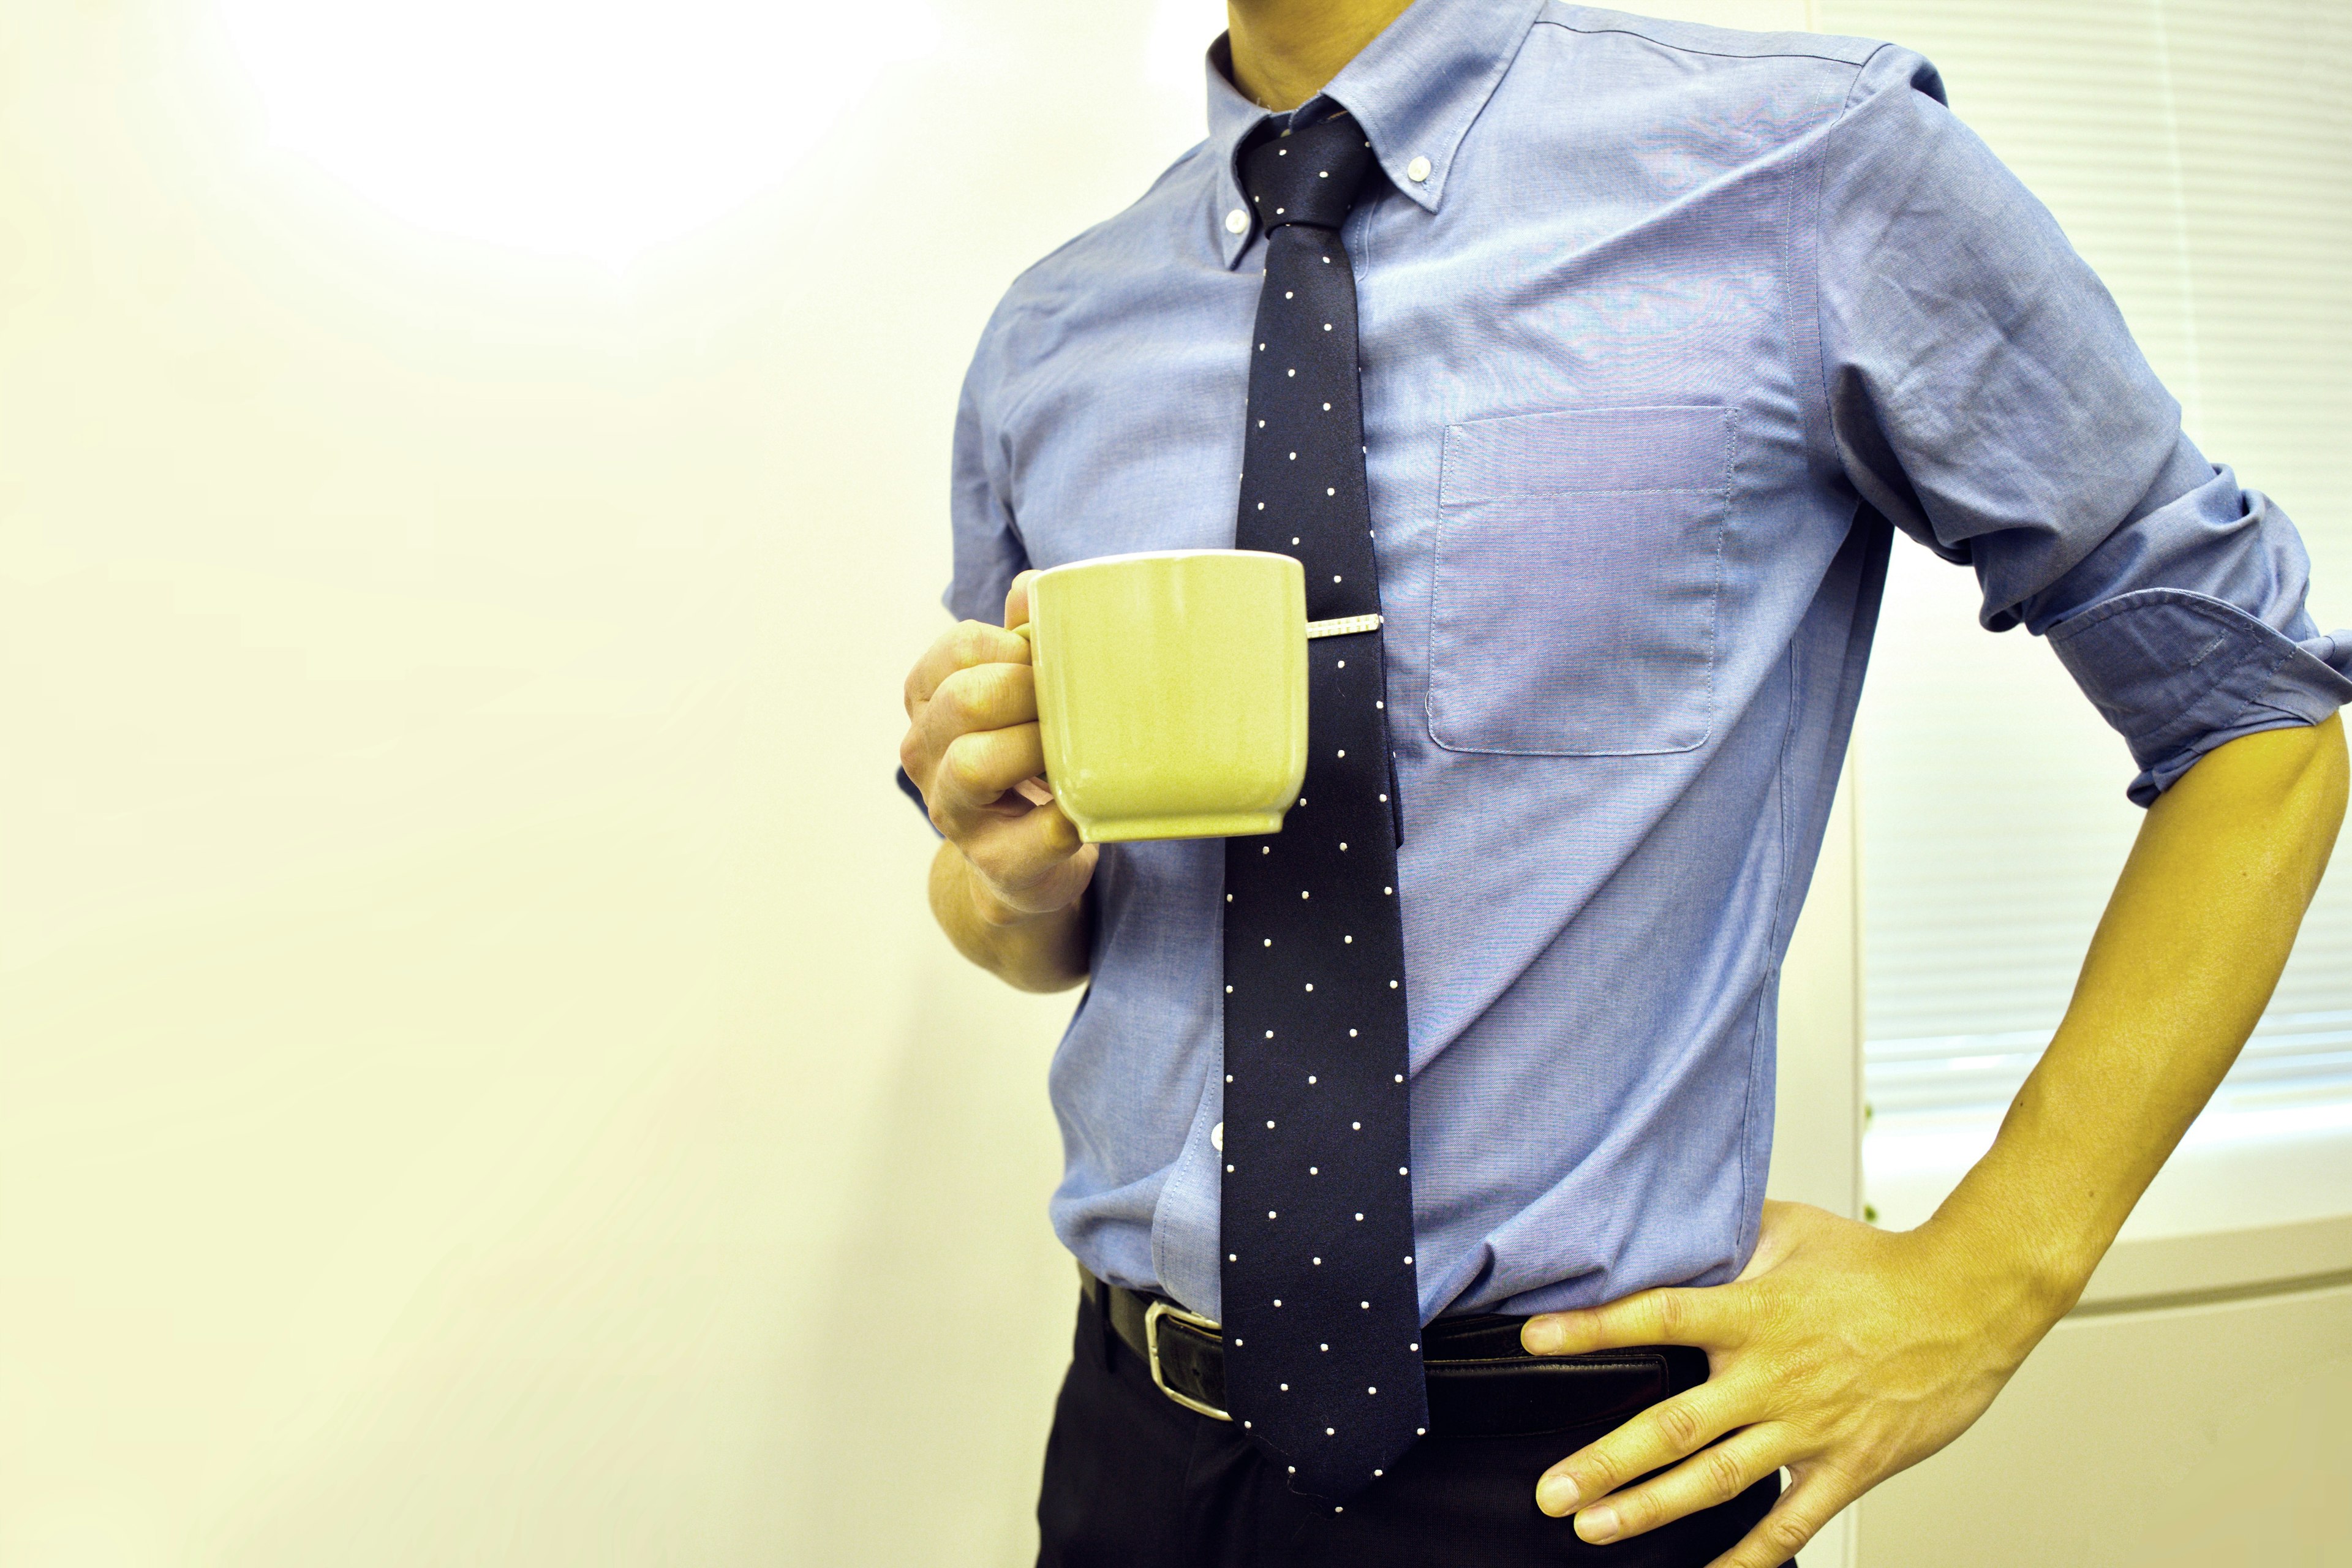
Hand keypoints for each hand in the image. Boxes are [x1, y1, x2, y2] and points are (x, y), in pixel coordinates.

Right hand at [899, 571, 1096, 922]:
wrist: (1022, 863)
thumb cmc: (1024, 759)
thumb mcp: (1018, 693)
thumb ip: (1024, 637)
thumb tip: (1035, 588)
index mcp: (929, 702)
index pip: (958, 650)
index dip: (1013, 647)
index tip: (1049, 662)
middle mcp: (926, 755)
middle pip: (964, 700)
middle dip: (1028, 691)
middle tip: (1072, 702)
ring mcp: (954, 813)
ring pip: (975, 764)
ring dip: (1036, 748)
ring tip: (1072, 751)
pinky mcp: (997, 864)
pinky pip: (1032, 837)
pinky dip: (1066, 818)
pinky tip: (1085, 806)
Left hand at [1519, 1200, 2069, 1566]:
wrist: (1971, 1301)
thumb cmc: (1882, 1265)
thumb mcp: (1793, 1230)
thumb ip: (1730, 1236)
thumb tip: (1679, 1228)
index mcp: (1754, 1312)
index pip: (1656, 1316)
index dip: (1593, 1328)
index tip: (1534, 1340)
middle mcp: (1772, 1375)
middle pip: (1673, 1424)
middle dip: (1605, 1463)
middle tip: (1553, 1490)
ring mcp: (1808, 1426)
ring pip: (1716, 1479)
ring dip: (1650, 1509)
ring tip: (1595, 1529)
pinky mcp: (1846, 1466)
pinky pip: (1791, 1523)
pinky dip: (1749, 1558)